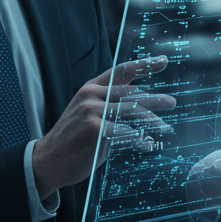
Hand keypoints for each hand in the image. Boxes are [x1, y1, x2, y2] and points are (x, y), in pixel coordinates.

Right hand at [32, 56, 174, 198]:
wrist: (48, 161)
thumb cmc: (73, 141)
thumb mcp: (89, 115)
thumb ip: (111, 108)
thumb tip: (142, 109)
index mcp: (91, 89)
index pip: (121, 71)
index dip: (144, 65)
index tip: (163, 60)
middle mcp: (91, 96)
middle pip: (131, 93)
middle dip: (155, 99)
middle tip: (172, 102)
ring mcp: (91, 111)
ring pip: (132, 112)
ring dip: (152, 120)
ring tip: (166, 127)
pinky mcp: (94, 130)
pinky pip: (125, 133)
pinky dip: (139, 140)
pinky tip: (147, 145)